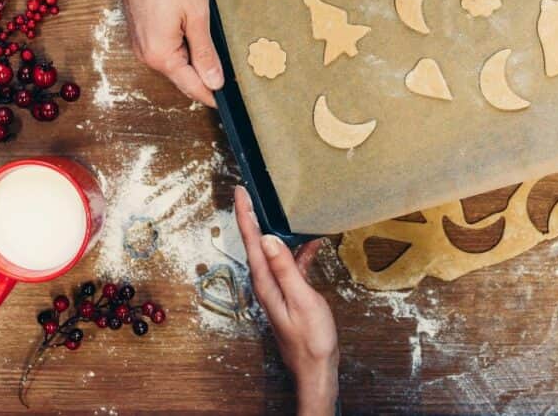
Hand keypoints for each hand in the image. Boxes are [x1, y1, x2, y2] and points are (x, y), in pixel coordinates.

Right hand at [116, 0, 223, 106]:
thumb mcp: (197, 16)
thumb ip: (205, 53)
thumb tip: (213, 82)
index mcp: (160, 55)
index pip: (192, 86)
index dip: (212, 95)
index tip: (228, 104)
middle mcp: (145, 54)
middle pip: (181, 77)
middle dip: (204, 80)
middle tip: (229, 83)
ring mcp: (139, 42)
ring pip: (173, 62)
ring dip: (193, 63)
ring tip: (216, 62)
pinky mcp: (139, 30)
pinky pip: (164, 49)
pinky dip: (181, 49)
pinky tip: (195, 41)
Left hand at [234, 187, 338, 415]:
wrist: (316, 366)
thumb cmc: (310, 338)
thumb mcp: (301, 299)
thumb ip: (285, 268)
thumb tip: (268, 238)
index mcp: (266, 282)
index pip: (252, 242)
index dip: (245, 215)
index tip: (241, 192)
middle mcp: (266, 283)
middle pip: (256, 243)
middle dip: (252, 217)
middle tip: (250, 192)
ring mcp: (278, 288)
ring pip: (273, 252)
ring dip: (275, 230)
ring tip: (279, 209)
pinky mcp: (290, 293)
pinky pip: (290, 265)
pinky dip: (298, 250)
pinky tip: (311, 242)